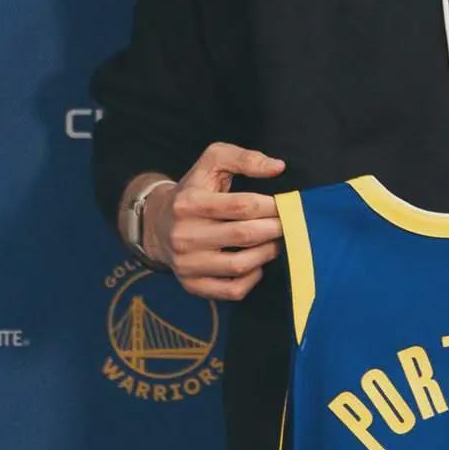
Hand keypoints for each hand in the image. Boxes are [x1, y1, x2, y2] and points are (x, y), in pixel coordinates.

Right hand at [144, 142, 286, 299]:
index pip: (242, 205)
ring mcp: (186, 263)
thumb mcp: (212, 161)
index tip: (286, 204)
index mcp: (188, 202)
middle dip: (276, 228)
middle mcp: (183, 235)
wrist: (158, 222)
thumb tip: (278, 167)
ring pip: (240, 265)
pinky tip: (257, 263)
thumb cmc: (195, 188)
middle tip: (289, 223)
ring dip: (268, 252)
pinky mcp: (192, 284)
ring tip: (277, 240)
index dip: (273, 205)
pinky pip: (232, 291)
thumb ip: (245, 158)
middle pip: (244, 235)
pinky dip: (252, 279)